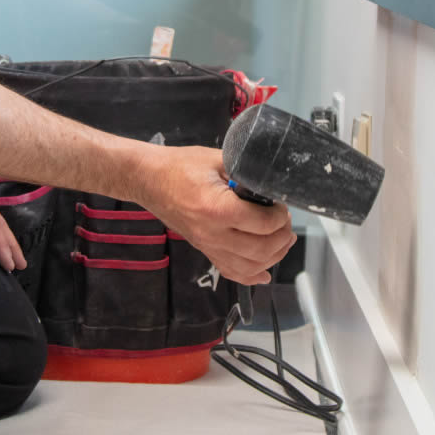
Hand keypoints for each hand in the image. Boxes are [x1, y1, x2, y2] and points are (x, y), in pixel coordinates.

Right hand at [138, 146, 295, 285]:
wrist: (149, 180)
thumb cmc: (180, 165)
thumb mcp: (217, 158)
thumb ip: (246, 170)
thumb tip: (272, 180)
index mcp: (217, 208)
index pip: (262, 223)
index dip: (281, 216)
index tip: (283, 206)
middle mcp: (212, 233)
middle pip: (260, 250)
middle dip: (282, 238)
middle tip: (286, 223)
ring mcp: (207, 246)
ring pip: (249, 267)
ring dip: (273, 257)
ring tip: (282, 241)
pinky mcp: (204, 250)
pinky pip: (231, 272)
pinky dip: (251, 275)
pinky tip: (264, 271)